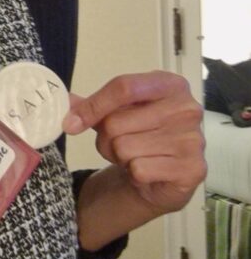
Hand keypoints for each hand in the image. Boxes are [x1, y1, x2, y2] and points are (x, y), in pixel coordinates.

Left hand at [63, 70, 205, 214]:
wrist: (162, 174)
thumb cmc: (140, 135)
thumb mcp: (116, 113)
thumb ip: (91, 106)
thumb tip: (65, 103)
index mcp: (170, 84)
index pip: (124, 87)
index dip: (93, 106)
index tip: (72, 122)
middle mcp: (187, 108)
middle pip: (117, 122)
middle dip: (107, 138)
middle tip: (121, 143)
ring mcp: (194, 140)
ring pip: (124, 147)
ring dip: (119, 156)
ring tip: (134, 156)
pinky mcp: (192, 169)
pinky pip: (139, 169)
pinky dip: (135, 173)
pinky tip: (147, 170)